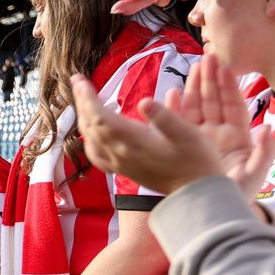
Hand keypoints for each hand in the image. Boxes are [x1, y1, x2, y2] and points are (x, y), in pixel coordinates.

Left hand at [72, 57, 274, 196]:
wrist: (196, 193)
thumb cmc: (197, 160)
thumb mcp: (188, 134)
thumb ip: (166, 116)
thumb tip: (145, 101)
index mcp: (133, 142)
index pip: (100, 117)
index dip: (88, 98)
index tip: (81, 81)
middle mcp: (120, 154)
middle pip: (91, 125)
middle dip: (82, 102)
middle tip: (77, 82)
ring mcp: (119, 164)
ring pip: (91, 139)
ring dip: (84, 118)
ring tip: (85, 100)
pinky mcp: (122, 170)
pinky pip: (96, 154)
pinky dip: (90, 138)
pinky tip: (93, 131)